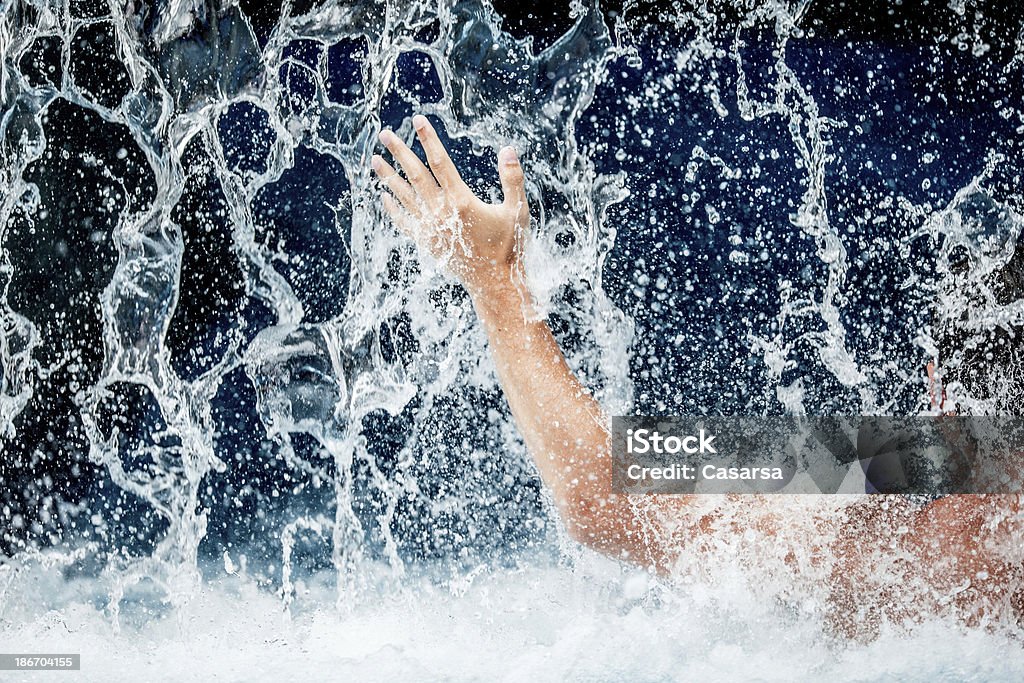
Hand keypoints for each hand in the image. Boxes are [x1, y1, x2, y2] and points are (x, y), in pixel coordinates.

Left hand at [371, 115, 528, 297]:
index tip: (417, 120)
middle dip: (400, 152)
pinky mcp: (427, 242)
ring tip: (375, 161)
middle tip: (385, 134)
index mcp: (462, 201)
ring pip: (405, 197)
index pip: (440, 162)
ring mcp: (431, 228)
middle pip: (415, 175)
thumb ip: (512, 178)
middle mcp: (442, 212)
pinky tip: (384, 197)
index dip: (428, 139)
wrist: (495, 282)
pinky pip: (405, 223)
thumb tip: (508, 149)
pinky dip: (393, 209)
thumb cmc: (509, 246)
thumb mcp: (517, 210)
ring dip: (389, 177)